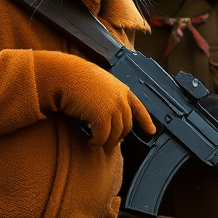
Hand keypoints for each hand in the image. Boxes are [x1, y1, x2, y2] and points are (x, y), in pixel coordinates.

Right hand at [34, 52, 155, 150]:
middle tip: (108, 142)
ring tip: (97, 143)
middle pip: (127, 126)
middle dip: (118, 136)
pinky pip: (103, 137)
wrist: (65, 75)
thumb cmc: (77, 78)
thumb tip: (109, 113)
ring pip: (116, 134)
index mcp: (122, 89)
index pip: (139, 107)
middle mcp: (121, 99)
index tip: (151, 131)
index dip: (146, 121)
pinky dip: (97, 142)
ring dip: (107, 142)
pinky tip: (90, 141)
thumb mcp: (99, 83)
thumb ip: (109, 96)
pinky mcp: (102, 116)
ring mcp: (113, 107)